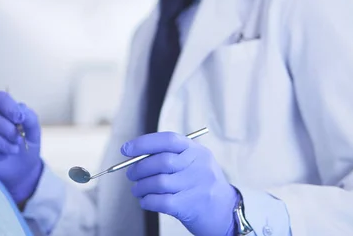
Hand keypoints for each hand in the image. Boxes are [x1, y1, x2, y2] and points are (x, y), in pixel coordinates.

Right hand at [0, 91, 42, 204]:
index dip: (8, 107)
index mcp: (2, 108)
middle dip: (7, 130)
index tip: (19, 119)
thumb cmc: (27, 146)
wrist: (23, 170)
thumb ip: (30, 117)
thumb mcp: (34, 131)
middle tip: (18, 141)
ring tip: (12, 150)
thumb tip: (19, 112)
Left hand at [122, 132, 238, 235]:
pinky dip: (147, 201)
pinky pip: (160, 201)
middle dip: (139, 168)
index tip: (126, 149)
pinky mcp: (190, 206)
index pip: (168, 140)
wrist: (226, 213)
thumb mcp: (194, 164)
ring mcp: (196, 186)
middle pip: (161, 161)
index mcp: (197, 151)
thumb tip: (135, 156)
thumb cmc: (201, 185)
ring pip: (158, 182)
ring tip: (137, 190)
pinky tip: (145, 201)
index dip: (144, 143)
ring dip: (141, 187)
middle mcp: (199, 166)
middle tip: (130, 174)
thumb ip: (170, 156)